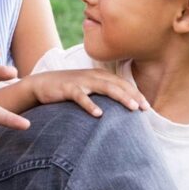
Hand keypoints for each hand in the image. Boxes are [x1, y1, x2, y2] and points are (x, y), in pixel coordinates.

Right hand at [26, 69, 148, 116]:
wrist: (41, 84)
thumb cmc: (68, 88)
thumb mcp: (87, 87)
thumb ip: (102, 92)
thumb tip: (121, 106)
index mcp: (98, 75)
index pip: (121, 83)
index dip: (135, 93)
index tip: (147, 107)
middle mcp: (92, 76)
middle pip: (117, 84)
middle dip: (133, 95)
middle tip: (145, 108)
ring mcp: (80, 81)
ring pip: (104, 87)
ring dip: (120, 97)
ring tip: (132, 108)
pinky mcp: (67, 88)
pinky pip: (80, 97)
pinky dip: (90, 105)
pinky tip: (98, 114)